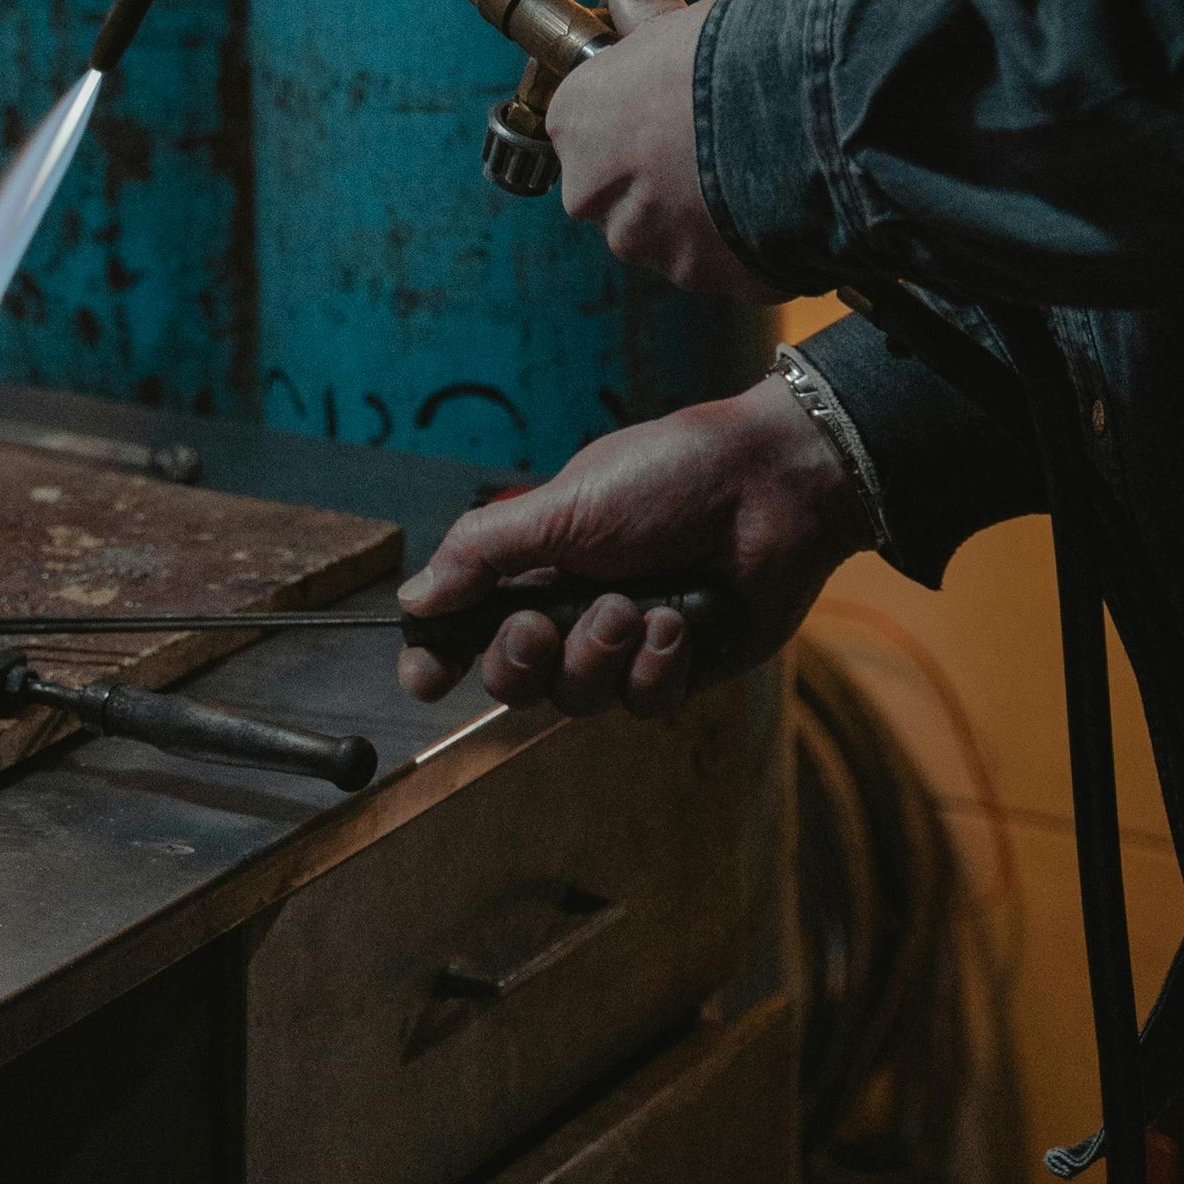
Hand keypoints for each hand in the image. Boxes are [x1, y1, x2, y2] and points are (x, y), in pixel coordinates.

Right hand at [396, 371, 870, 719]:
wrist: (770, 489)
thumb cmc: (667, 478)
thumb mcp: (563, 504)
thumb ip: (483, 551)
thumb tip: (413, 598)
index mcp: (534, 564)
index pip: (465, 625)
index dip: (438, 657)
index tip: (425, 677)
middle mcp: (571, 610)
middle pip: (512, 680)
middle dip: (520, 660)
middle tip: (541, 625)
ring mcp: (624, 647)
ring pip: (576, 700)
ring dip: (599, 654)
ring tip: (634, 607)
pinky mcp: (677, 671)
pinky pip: (642, 706)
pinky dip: (655, 668)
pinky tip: (677, 624)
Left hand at [548, 0, 771, 295]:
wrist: (802, 112)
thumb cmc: (731, 56)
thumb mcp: (677, 20)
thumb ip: (644, 17)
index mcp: (577, 123)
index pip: (589, 127)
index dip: (633, 115)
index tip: (666, 105)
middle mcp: (594, 192)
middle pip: (620, 191)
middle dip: (660, 177)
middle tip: (715, 145)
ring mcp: (648, 243)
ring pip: (668, 235)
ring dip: (702, 216)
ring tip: (756, 174)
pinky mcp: (704, 277)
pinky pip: (721, 263)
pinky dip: (744, 246)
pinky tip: (778, 208)